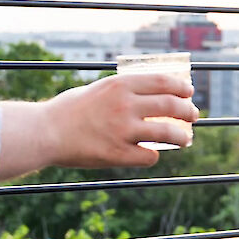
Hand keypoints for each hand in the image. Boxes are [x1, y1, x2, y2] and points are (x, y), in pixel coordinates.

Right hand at [41, 72, 197, 167]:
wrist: (45, 132)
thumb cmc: (67, 110)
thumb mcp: (97, 89)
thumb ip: (121, 91)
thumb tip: (147, 95)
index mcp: (120, 85)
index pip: (164, 82)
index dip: (182, 87)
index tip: (189, 92)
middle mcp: (126, 105)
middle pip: (171, 105)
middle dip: (188, 111)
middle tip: (193, 115)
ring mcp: (123, 130)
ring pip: (168, 133)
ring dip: (182, 137)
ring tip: (185, 139)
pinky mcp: (118, 154)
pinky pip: (149, 156)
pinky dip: (153, 155)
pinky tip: (150, 154)